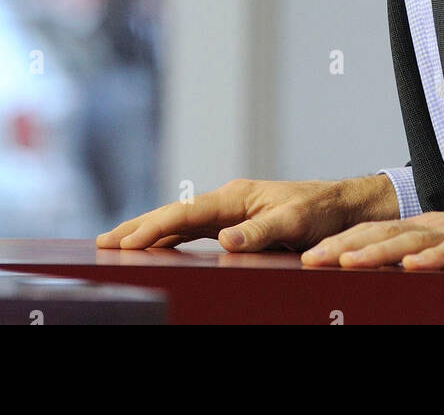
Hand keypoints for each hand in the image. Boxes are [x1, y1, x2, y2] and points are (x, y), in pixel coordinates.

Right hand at [95, 175, 398, 251]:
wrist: (342, 206)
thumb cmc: (320, 211)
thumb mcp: (294, 221)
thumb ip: (261, 230)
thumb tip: (224, 238)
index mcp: (236, 196)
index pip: (185, 214)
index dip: (154, 228)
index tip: (126, 242)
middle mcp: (228, 201)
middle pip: (174, 215)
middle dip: (138, 228)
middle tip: (101, 242)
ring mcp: (230, 211)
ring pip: (180, 222)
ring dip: (149, 233)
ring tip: (117, 245)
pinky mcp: (235, 222)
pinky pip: (194, 230)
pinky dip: (170, 238)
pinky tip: (156, 248)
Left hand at [299, 191, 443, 270]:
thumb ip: (418, 258)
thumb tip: (384, 275)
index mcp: (419, 228)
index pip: (371, 232)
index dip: (338, 242)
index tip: (307, 255)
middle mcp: (430, 225)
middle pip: (380, 234)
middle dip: (342, 246)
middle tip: (309, 259)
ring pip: (409, 240)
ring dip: (376, 252)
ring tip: (348, 263)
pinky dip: (431, 257)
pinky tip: (413, 266)